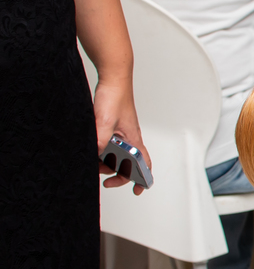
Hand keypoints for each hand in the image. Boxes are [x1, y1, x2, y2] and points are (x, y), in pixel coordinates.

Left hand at [94, 78, 150, 194]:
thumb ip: (100, 142)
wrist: (113, 79)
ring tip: (95, 160)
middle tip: (104, 176)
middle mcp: (130, 138)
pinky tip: (95, 147)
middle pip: (129, 163)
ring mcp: (122, 133)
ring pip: (118, 154)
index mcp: (134, 139)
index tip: (138, 190)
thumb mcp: (104, 123)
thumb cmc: (116, 97)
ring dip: (107, 161)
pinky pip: (110, 145)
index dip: (143, 179)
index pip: (144, 165)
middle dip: (117, 172)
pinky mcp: (113, 127)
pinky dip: (103, 150)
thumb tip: (94, 156)